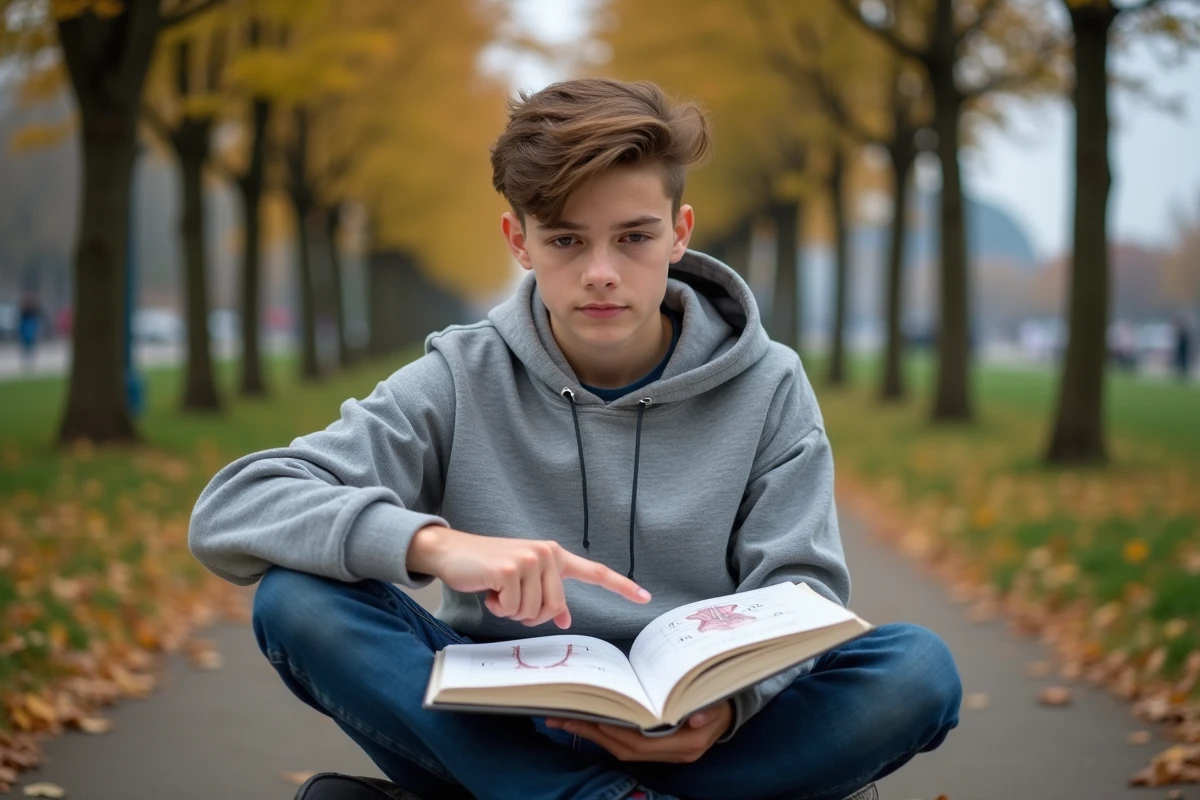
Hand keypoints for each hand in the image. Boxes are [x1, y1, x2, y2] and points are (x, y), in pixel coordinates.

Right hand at [407, 525, 650, 628]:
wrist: (452, 552)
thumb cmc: (488, 569)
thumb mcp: (522, 582)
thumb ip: (546, 596)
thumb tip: (563, 619)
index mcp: (554, 555)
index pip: (594, 572)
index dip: (620, 586)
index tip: (645, 597)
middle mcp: (547, 554)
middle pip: (554, 609)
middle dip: (529, 614)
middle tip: (509, 599)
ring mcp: (530, 560)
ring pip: (532, 613)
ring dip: (510, 611)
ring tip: (497, 590)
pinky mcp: (511, 570)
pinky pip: (512, 609)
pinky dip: (497, 607)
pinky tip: (488, 588)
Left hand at [546, 701, 733, 762]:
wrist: (729, 713)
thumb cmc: (720, 701)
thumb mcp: (718, 702)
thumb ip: (708, 710)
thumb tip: (697, 715)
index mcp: (686, 745)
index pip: (641, 742)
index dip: (615, 731)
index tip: (591, 716)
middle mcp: (672, 753)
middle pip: (625, 748)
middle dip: (593, 733)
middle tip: (562, 718)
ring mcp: (664, 753)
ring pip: (622, 749)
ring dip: (593, 735)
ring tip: (565, 720)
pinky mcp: (657, 748)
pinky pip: (625, 745)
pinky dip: (605, 735)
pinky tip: (587, 723)